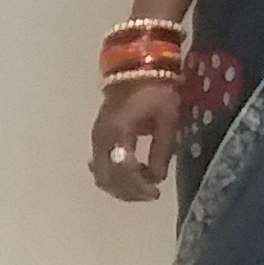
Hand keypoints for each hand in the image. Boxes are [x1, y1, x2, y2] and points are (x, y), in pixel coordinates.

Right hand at [90, 73, 183, 203]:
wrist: (135, 69)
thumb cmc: (155, 91)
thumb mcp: (167, 119)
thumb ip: (162, 151)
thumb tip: (157, 178)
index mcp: (119, 133)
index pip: (124, 171)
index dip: (139, 187)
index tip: (156, 193)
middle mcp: (101, 140)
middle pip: (108, 178)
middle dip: (128, 192)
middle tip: (149, 195)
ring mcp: (96, 140)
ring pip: (101, 175)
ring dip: (121, 186)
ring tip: (142, 186)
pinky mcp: (98, 139)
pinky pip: (100, 166)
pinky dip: (114, 176)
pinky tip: (131, 173)